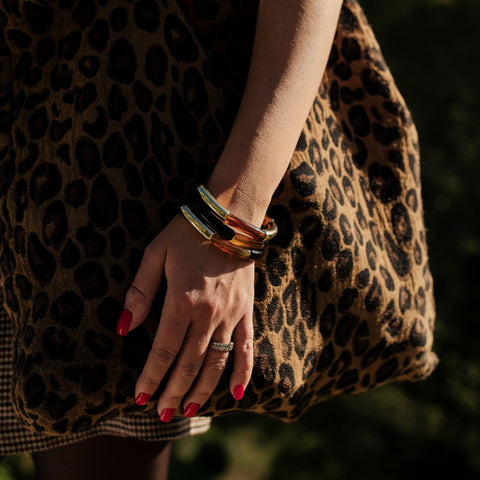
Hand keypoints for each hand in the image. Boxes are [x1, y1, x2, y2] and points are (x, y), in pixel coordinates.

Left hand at [116, 212, 254, 420]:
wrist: (229, 217)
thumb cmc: (187, 232)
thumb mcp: (155, 255)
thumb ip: (140, 292)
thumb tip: (123, 328)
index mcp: (182, 300)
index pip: (162, 350)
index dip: (150, 377)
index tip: (139, 397)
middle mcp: (209, 313)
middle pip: (189, 363)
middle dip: (173, 391)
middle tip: (162, 414)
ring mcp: (232, 313)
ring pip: (217, 361)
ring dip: (202, 389)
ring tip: (189, 410)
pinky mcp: (247, 310)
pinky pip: (246, 346)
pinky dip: (242, 372)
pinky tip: (235, 393)